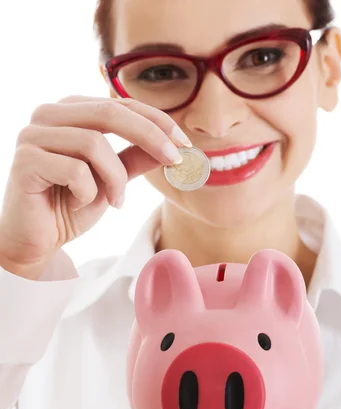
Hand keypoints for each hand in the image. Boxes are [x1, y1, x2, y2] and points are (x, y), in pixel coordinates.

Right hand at [0, 95, 189, 278]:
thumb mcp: (114, 180)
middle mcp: (49, 115)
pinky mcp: (25, 160)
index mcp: (72, 111)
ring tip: (114, 202)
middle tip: (174, 160)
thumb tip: (174, 145)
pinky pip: (74, 170)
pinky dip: (88, 193)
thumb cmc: (71, 206)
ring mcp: (33, 135)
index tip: (185, 144)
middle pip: (110, 112)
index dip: (157, 121)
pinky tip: (78, 204)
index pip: (121, 104)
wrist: (37, 241)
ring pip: (94, 144)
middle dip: (150, 137)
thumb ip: (137, 159)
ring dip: (115, 179)